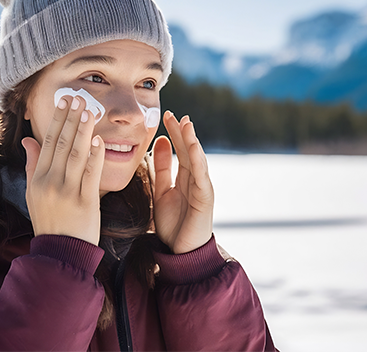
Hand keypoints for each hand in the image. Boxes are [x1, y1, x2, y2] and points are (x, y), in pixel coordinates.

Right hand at [19, 95, 104, 245]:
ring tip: (89, 112)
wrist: (61, 250)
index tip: (64, 103)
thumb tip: (28, 140)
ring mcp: (68, 192)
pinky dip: (94, 157)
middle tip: (79, 99)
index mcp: (38, 179)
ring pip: (75, 155)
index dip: (57, 121)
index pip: (48, 143)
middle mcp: (51, 183)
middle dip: (70, 120)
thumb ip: (33, 164)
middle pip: (61, 144)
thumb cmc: (49, 220)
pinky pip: (90, 174)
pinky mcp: (85, 202)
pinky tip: (98, 141)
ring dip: (82, 132)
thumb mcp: (33, 193)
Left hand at [151, 112, 214, 254]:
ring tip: (186, 124)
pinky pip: (202, 177)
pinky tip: (193, 148)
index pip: (180, 150)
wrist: (181, 252)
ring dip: (192, 141)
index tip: (165, 115)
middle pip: (189, 151)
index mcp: (185, 178)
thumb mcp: (162, 191)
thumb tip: (161, 141)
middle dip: (182, 132)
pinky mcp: (205, 199)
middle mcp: (196, 180)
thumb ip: (161, 168)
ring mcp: (203, 188)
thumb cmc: (174, 224)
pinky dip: (198, 161)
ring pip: (198, 160)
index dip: (174, 132)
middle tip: (175, 114)